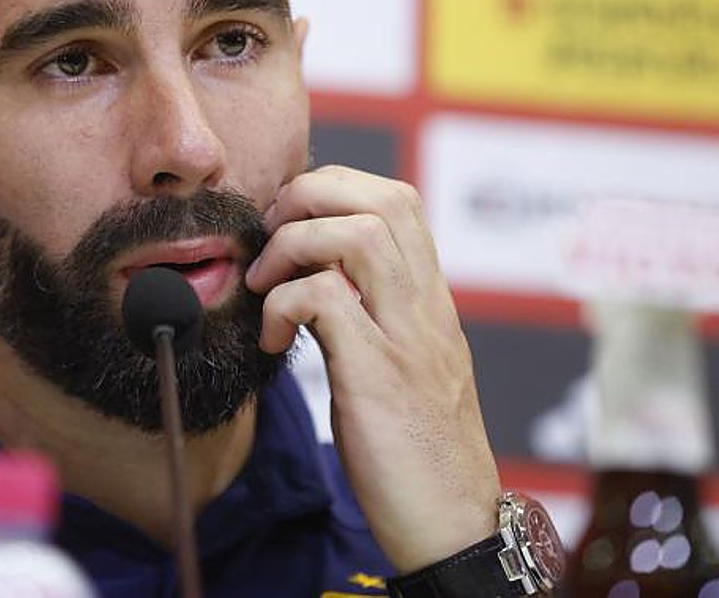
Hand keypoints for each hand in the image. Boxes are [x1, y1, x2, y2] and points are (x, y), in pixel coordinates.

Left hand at [245, 165, 499, 571]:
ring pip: (358, 234)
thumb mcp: (398, 364)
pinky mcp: (380, 375)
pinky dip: (282, 304)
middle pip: (382, 197)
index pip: (395, 199)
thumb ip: (368, 313)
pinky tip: (272, 340)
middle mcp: (426, 307)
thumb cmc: (417, 450)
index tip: (288, 225)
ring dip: (294, 243)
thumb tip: (312, 276)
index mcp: (429, 300)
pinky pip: (324, 299)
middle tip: (270, 239)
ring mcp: (408, 337)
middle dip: (309, 196)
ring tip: (265, 285)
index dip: (331, 190)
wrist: (454, 528)